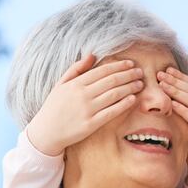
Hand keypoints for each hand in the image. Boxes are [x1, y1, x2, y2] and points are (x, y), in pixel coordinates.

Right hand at [26, 54, 143, 155]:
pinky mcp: (91, 124)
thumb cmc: (54, 106)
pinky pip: (111, 112)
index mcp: (76, 83)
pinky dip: (123, 104)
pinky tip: (133, 99)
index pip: (102, 70)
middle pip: (111, 81)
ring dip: (130, 87)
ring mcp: (87, 109)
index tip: (131, 63)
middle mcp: (82, 94)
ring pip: (114, 94)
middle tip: (141, 72)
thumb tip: (92, 55)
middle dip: (129, 75)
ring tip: (140, 84)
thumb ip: (76, 69)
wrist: (46, 132)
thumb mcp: (61, 84)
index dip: (119, 66)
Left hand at [157, 68, 187, 187]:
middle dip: (176, 80)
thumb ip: (181, 107)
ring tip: (163, 85)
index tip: (165, 69)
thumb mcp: (186, 120)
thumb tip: (165, 94)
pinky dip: (182, 108)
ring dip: (176, 90)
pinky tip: (171, 103)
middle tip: (161, 74)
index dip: (179, 76)